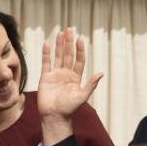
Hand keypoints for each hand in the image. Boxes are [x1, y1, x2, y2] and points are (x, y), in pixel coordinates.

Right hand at [37, 28, 102, 145]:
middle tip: (69, 29)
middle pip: (68, 55)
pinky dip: (46, 53)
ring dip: (59, 45)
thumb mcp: (82, 96)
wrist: (55, 116)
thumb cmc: (69, 108)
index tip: (80, 39)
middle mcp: (66, 73)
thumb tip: (101, 73)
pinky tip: (47, 43)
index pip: (78, 60)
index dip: (79, 49)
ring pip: (58, 56)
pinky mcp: (45, 77)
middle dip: (69, 42)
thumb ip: (91, 84)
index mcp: (76, 77)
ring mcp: (55, 74)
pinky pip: (46, 63)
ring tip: (61, 33)